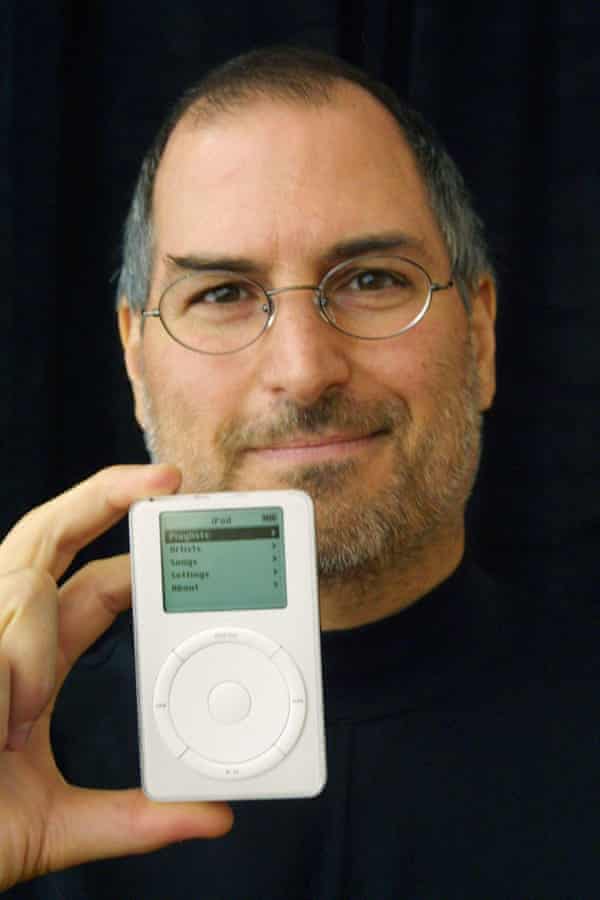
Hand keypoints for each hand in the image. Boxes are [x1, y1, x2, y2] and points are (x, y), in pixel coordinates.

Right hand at [0, 465, 232, 889]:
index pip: (89, 584)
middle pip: (51, 535)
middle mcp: (0, 634)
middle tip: (169, 480)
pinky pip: (3, 615)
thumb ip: (135, 819)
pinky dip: (10, 667)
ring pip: (28, 585)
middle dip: (108, 495)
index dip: (133, 555)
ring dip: (29, 656)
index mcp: (32, 663)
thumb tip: (216, 816)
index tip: (180, 532)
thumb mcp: (57, 827)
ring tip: (9, 727)